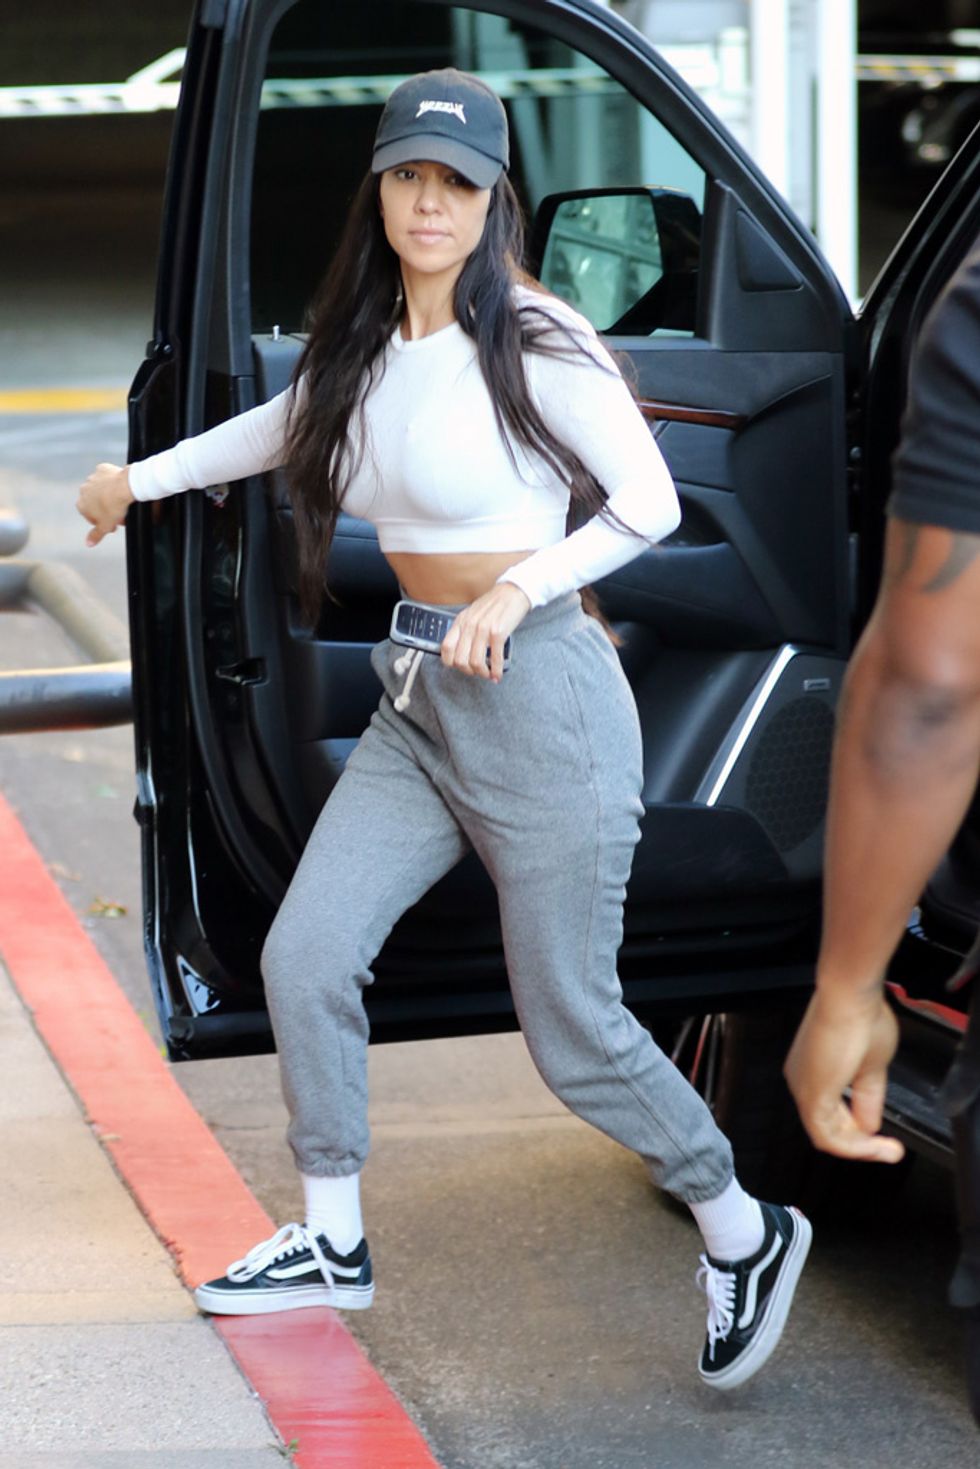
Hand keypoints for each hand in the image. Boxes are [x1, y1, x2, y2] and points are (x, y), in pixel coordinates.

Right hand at [77, 463, 134, 546]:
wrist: (124, 487)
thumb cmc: (114, 507)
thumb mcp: (106, 526)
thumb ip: (96, 535)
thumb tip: (88, 544)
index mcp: (81, 505)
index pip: (90, 516)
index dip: (101, 521)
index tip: (112, 523)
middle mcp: (83, 490)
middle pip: (94, 502)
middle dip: (105, 507)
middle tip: (118, 513)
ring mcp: (92, 478)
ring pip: (100, 489)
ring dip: (108, 494)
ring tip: (121, 500)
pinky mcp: (102, 469)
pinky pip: (106, 476)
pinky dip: (111, 481)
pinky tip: (119, 486)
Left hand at [441, 581, 530, 681]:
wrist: (513, 592)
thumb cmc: (495, 605)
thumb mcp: (473, 614)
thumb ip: (465, 629)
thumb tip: (462, 651)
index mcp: (461, 621)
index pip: (446, 647)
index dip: (450, 662)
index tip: (459, 666)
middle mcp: (469, 625)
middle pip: (459, 659)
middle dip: (468, 671)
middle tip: (476, 672)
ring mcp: (483, 629)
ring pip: (475, 662)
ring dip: (482, 673)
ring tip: (488, 674)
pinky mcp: (498, 632)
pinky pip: (494, 658)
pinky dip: (496, 671)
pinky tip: (497, 674)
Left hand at [784, 985, 904, 1163]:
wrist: (851, 996)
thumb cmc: (860, 1017)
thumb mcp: (872, 1067)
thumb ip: (868, 1099)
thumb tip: (870, 1127)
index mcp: (813, 1071)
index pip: (830, 1114)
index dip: (857, 1132)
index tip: (884, 1140)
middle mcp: (802, 1081)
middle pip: (827, 1128)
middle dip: (860, 1145)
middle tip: (889, 1150)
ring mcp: (803, 1089)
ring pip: (827, 1136)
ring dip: (860, 1149)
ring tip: (888, 1151)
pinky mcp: (812, 1095)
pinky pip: (828, 1136)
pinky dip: (854, 1147)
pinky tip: (877, 1146)